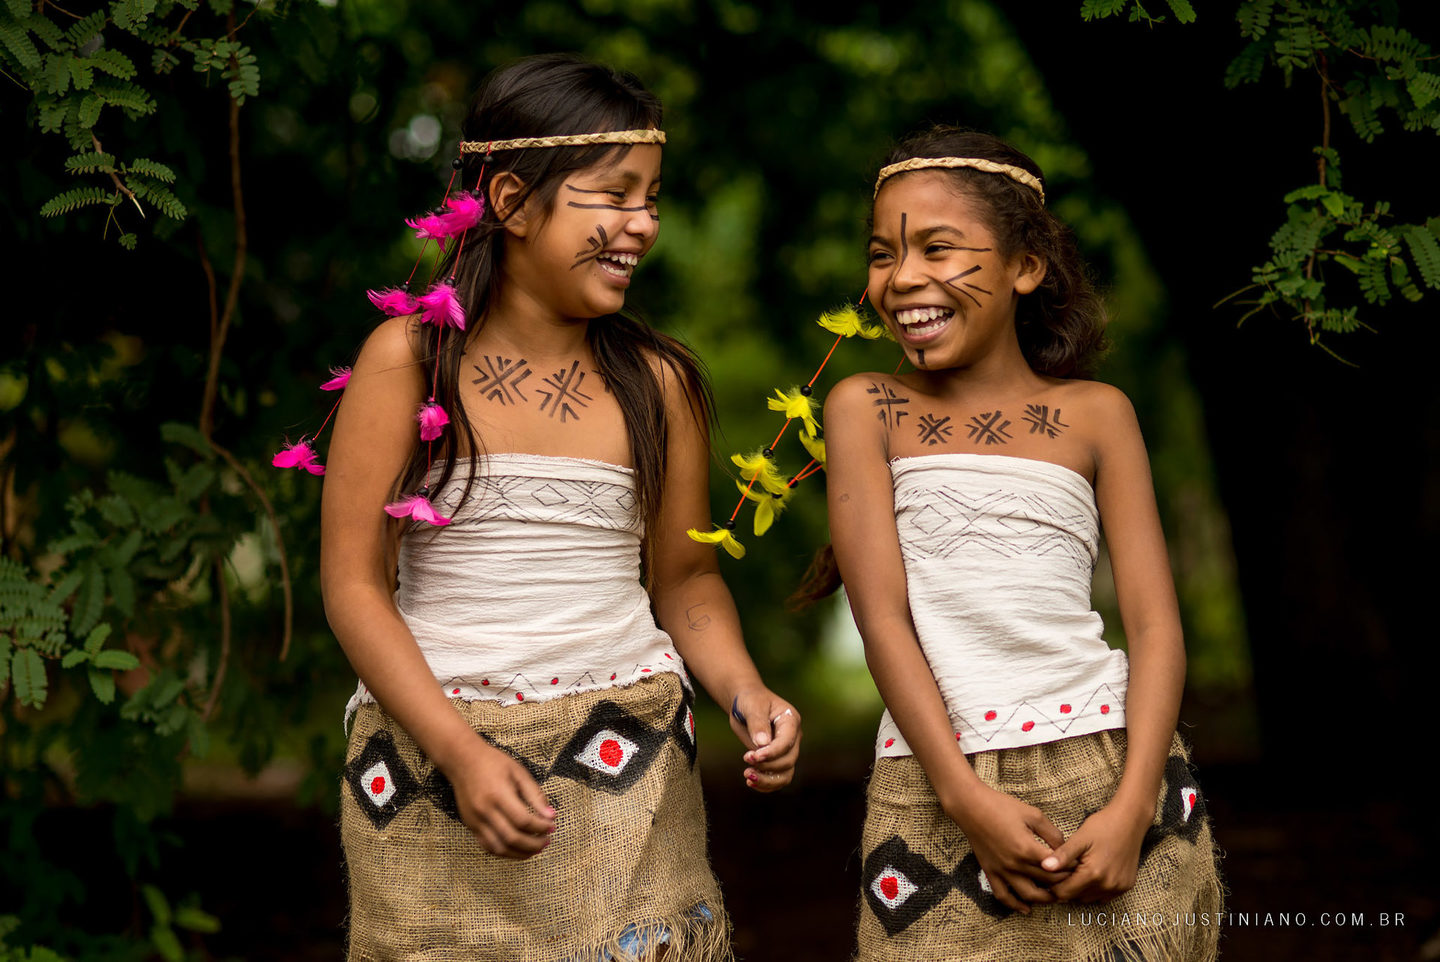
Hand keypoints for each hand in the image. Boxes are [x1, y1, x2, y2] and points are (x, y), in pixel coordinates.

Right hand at [444, 738, 556, 858]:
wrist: (462, 761)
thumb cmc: (493, 763)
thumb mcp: (519, 772)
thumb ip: (535, 795)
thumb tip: (551, 815)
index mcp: (498, 795)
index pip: (523, 820)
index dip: (541, 827)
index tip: (552, 826)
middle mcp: (485, 811)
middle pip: (512, 838)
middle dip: (534, 844)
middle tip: (547, 841)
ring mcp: (475, 821)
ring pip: (499, 848)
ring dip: (520, 853)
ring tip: (535, 849)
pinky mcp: (470, 826)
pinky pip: (488, 846)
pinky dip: (505, 851)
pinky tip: (517, 848)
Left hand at [727, 685, 801, 791]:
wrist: (746, 704)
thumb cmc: (750, 700)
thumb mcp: (752, 706)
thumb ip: (757, 723)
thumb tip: (762, 743)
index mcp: (791, 720)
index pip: (786, 742)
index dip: (771, 752)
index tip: (752, 756)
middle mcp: (793, 738)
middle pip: (788, 760)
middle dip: (767, 765)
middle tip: (746, 758)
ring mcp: (787, 751)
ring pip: (786, 774)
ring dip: (767, 780)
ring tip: (747, 776)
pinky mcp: (777, 760)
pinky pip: (778, 779)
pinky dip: (766, 784)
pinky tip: (751, 782)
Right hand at [947, 783, 1069, 913]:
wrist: (971, 807)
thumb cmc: (1002, 806)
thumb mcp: (1033, 814)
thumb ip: (1052, 833)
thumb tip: (1064, 847)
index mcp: (1028, 848)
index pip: (1056, 867)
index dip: (1070, 868)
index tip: (1077, 866)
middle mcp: (1015, 864)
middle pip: (1046, 882)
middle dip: (1062, 882)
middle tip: (1071, 880)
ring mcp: (1001, 870)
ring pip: (1028, 894)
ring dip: (1044, 899)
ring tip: (1055, 897)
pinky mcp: (990, 872)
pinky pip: (1003, 895)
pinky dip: (1015, 905)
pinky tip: (1026, 909)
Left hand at [1042, 801, 1150, 902]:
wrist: (1130, 821)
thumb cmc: (1103, 826)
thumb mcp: (1080, 838)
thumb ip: (1062, 855)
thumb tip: (1044, 867)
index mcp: (1093, 874)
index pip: (1064, 893)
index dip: (1053, 884)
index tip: (1049, 873)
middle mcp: (1108, 885)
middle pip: (1076, 897)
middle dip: (1067, 886)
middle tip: (1064, 868)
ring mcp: (1118, 888)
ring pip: (1089, 898)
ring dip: (1081, 888)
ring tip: (1078, 869)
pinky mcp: (1126, 886)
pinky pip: (1104, 896)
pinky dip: (1095, 888)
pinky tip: (1092, 872)